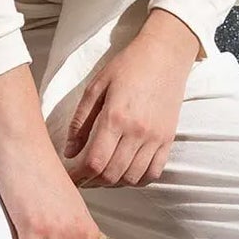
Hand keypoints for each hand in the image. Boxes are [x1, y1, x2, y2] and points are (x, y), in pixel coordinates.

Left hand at [60, 7, 201, 188]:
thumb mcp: (96, 87)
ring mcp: (156, 138)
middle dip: (92, 182)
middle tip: (82, 179)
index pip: (94, 162)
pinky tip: (125, 173)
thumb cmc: (127, 66)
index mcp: (115, 117)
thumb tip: (69, 151)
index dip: (79, 176)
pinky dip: (138, 180)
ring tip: (101, 177)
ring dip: (113, 183)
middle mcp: (137, 132)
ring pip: (132, 178)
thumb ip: (80, 121)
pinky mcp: (168, 139)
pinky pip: (154, 172)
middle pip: (112, 174)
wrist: (165, 55)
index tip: (70, 178)